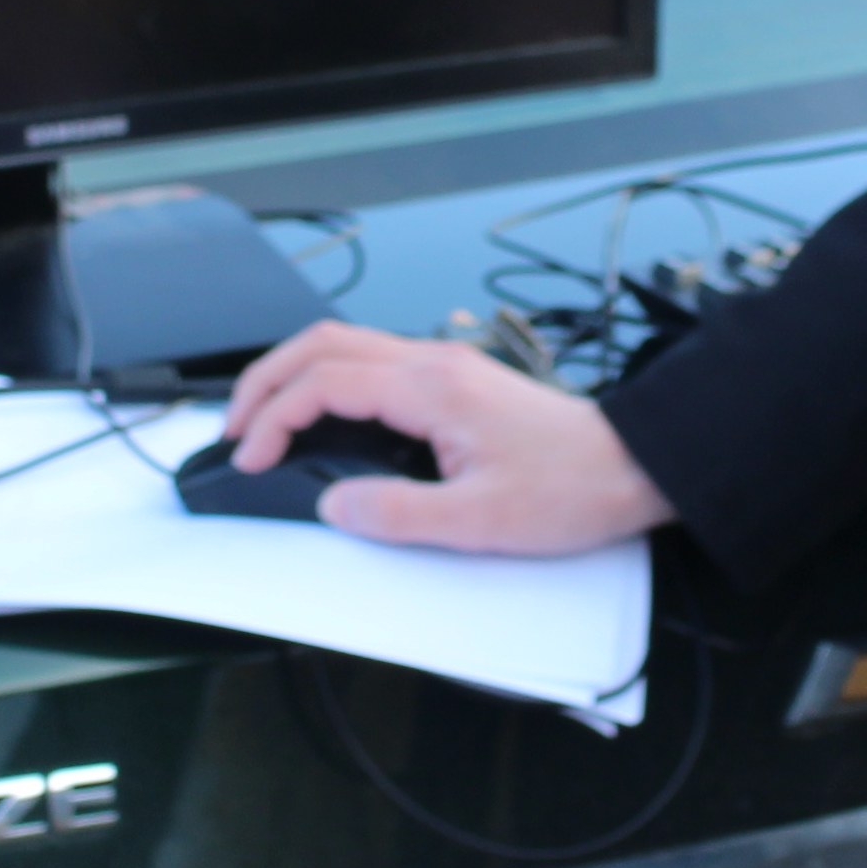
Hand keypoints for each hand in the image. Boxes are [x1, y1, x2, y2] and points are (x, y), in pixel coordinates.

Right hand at [218, 323, 674, 556]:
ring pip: (345, 345)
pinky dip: (327, 381)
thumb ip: (398, 515)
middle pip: (322, 344)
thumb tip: (333, 504)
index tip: (250, 458)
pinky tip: (321, 419)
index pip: (325, 381)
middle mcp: (434, 363)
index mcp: (433, 388)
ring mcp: (445, 366)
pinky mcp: (455, 380)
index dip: (273, 417)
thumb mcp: (480, 523)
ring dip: (294, 376)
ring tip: (263, 422)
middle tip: (232, 430)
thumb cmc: (571, 490)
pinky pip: (372, 362)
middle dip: (264, 381)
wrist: (633, 467)